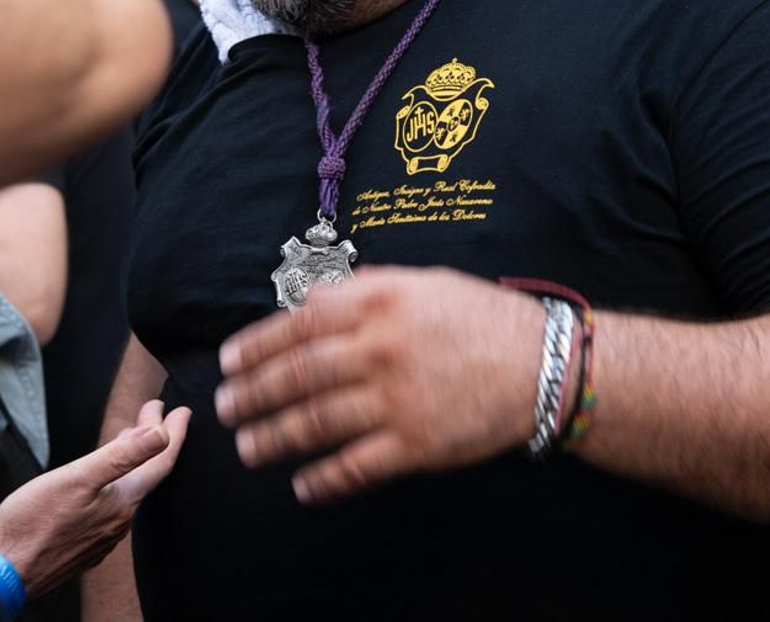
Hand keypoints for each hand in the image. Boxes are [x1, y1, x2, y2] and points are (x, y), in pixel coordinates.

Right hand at [0, 400, 189, 599]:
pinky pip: (111, 508)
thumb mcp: (77, 478)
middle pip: (146, 475)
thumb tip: (161, 435)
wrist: (3, 573)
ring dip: (134, 462)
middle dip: (154, 441)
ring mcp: (101, 537)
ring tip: (130, 438)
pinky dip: (115, 483)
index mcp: (122, 503)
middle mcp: (118, 523)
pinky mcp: (84, 545)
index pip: (161, 463)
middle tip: (153, 412)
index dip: (175, 433)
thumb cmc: (32, 524)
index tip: (182, 411)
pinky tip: (103, 480)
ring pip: (128, 492)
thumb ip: (122, 456)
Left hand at [215, 267, 545, 504]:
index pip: (298, 325)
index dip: (256, 346)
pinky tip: (302, 485)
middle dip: (253, 394)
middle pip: (297, 376)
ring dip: (273, 437)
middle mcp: (380, 349)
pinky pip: (355, 467)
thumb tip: (312, 301)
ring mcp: (396, 400)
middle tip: (225, 407)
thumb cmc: (482, 318)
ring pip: (315, 423)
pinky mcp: (416, 445)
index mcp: (379, 304)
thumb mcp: (424, 283)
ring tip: (249, 447)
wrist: (544, 365)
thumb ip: (366, 289)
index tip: (229, 361)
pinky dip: (323, 480)